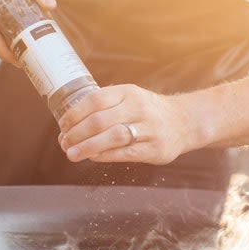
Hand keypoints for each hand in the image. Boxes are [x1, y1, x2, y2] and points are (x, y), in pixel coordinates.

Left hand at [57, 85, 194, 164]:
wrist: (185, 122)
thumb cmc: (148, 111)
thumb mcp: (130, 98)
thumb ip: (105, 106)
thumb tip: (69, 123)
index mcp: (129, 92)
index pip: (95, 100)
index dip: (74, 114)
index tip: (63, 125)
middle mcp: (139, 108)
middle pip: (100, 121)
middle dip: (77, 134)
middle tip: (64, 143)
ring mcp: (149, 129)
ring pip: (112, 137)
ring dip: (87, 147)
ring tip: (72, 154)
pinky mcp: (155, 149)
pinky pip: (124, 153)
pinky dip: (104, 156)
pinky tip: (92, 157)